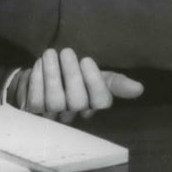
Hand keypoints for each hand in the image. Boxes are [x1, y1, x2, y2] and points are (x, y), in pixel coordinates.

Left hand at [9, 48, 143, 122]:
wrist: (41, 83)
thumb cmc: (74, 80)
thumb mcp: (97, 77)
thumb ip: (115, 82)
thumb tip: (140, 89)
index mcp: (93, 106)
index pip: (100, 101)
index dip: (94, 82)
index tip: (86, 59)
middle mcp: (74, 117)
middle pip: (76, 102)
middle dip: (71, 75)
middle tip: (67, 52)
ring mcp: (52, 119)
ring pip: (53, 102)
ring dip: (52, 75)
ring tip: (51, 53)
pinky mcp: (32, 116)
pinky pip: (35, 101)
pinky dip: (37, 81)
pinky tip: (39, 64)